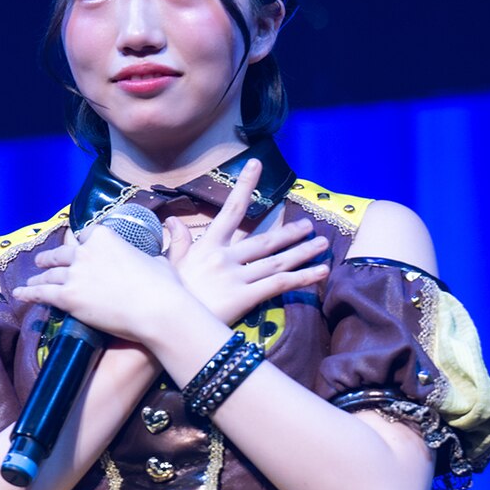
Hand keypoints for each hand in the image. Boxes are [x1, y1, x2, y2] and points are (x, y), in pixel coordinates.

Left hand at [13, 215, 193, 347]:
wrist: (156, 308)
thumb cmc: (163, 286)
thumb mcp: (158, 259)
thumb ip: (147, 254)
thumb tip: (158, 253)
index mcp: (105, 236)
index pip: (84, 237)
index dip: (78, 244)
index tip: (74, 248)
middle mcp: (85, 251)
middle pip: (61, 253)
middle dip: (50, 258)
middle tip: (42, 261)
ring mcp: (74, 274)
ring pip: (49, 274)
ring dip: (38, 276)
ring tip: (31, 280)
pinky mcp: (67, 297)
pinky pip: (41, 293)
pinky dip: (28, 293)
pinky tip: (19, 294)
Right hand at [162, 159, 329, 326]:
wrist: (166, 324)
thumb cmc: (169, 296)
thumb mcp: (169, 265)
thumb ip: (177, 242)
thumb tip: (172, 221)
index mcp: (208, 245)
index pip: (230, 210)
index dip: (245, 185)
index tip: (256, 164)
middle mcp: (225, 257)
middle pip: (265, 240)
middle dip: (289, 232)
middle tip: (309, 225)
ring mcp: (236, 278)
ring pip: (277, 261)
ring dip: (303, 252)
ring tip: (322, 244)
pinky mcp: (244, 298)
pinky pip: (279, 285)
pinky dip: (303, 277)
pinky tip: (321, 271)